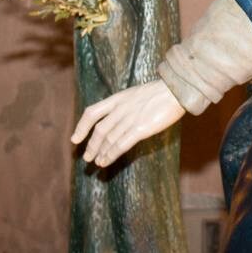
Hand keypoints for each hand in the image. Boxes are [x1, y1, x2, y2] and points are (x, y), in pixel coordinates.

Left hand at [71, 80, 185, 167]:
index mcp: (118, 98)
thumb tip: (117, 119)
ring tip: (97, 162)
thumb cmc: (160, 93)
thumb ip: (125, 105)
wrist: (176, 90)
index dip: (81, 127)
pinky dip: (110, 154)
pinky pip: (120, 144)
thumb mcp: (136, 94)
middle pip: (99, 130)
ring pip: (108, 139)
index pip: (92, 112)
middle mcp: (121, 108)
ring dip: (100, 152)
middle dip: (91, 145)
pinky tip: (106, 161)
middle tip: (87, 157)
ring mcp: (130, 118)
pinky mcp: (141, 128)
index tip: (75, 140)